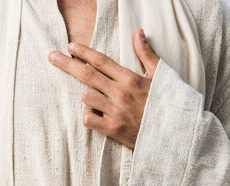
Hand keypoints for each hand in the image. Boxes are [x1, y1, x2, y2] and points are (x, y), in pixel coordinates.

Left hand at [48, 29, 159, 148]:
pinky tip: (97, 115)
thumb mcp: (161, 75)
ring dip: (87, 96)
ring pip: (86, 97)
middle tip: (52, 56)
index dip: (83, 52)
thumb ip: (146, 54)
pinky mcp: (113, 130)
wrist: (176, 134)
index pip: (101, 61)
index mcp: (131, 79)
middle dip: (66, 64)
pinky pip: (88, 119)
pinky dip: (89, 116)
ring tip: (97, 98)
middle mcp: (121, 93)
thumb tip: (138, 32)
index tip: (70, 46)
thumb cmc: (169, 103)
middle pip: (86, 75)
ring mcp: (115, 112)